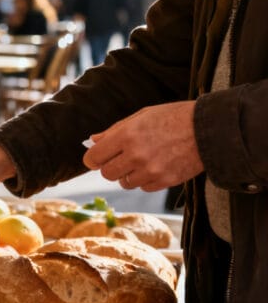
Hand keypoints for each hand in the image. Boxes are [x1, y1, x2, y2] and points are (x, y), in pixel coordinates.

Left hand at [83, 101, 203, 190]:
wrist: (209, 129)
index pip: (94, 157)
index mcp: (127, 135)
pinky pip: (143, 187)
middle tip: (121, 159)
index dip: (93, 158)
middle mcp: (136, 155)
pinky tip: (156, 166)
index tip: (97, 158)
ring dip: (129, 174)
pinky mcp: (164, 181)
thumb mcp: (142, 116)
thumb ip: (115, 130)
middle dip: (110, 167)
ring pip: (124, 183)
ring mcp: (150, 170)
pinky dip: (145, 180)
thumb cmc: (174, 117)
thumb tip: (93, 140)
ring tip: (143, 161)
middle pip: (107, 174)